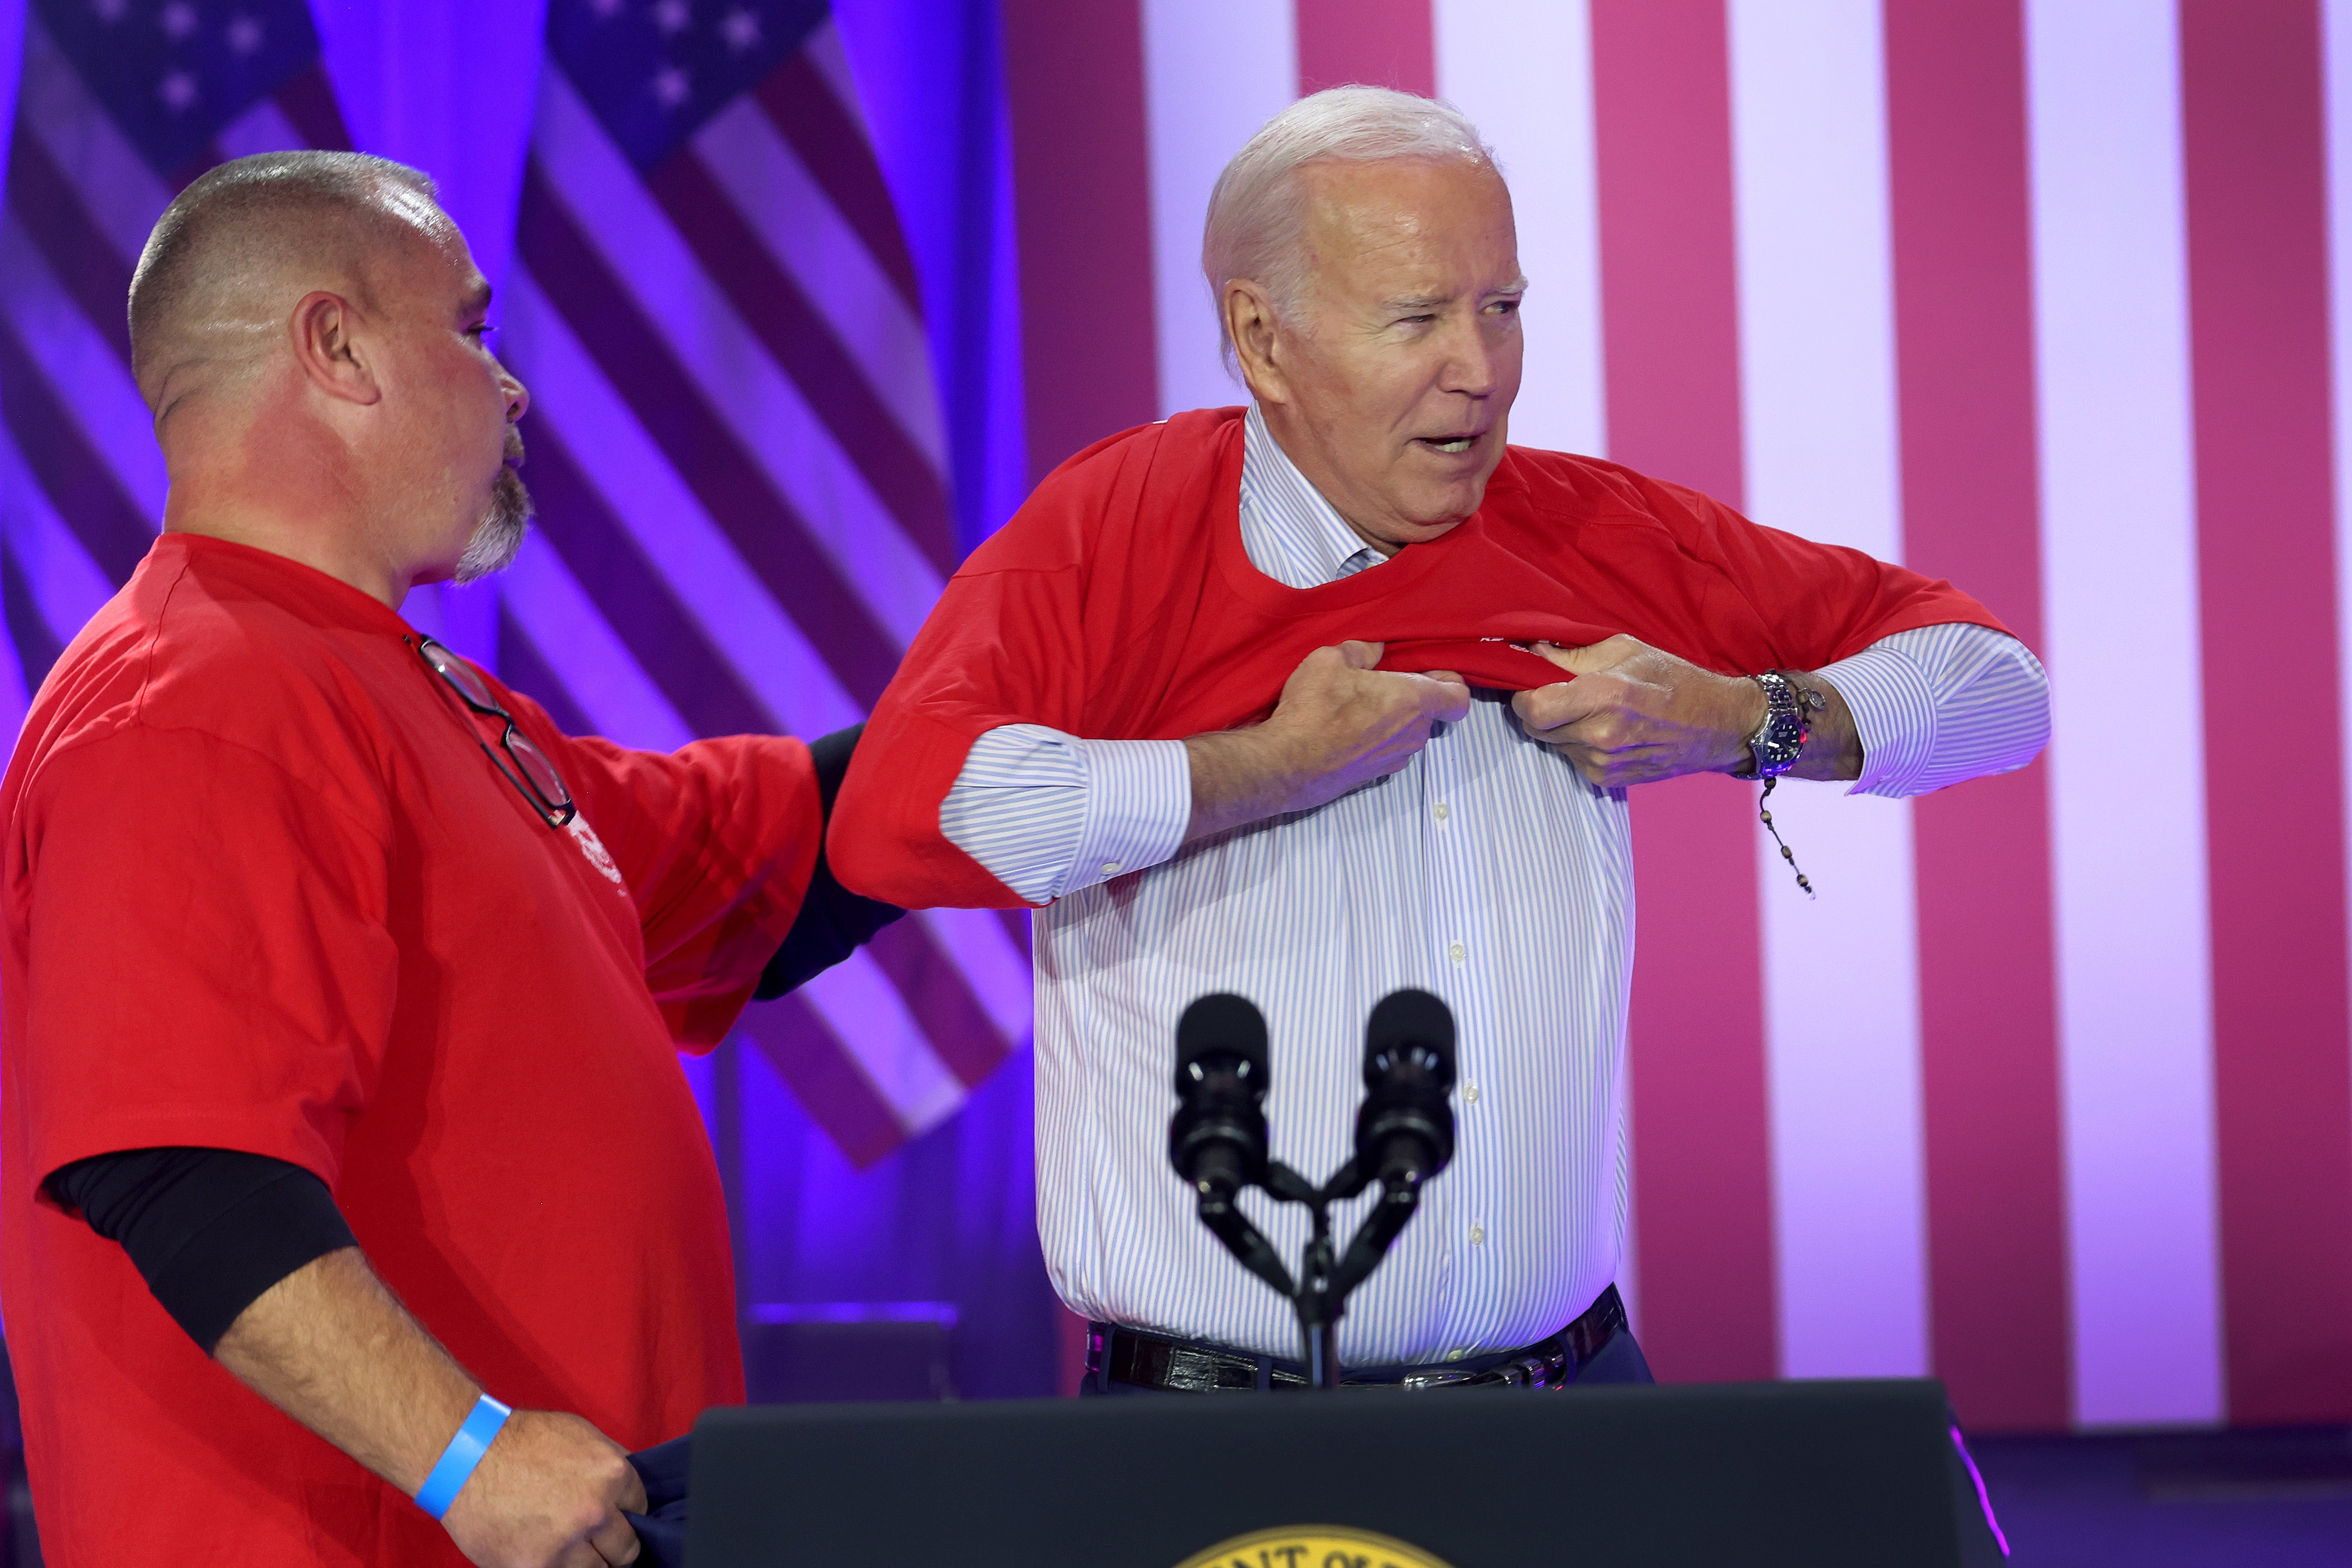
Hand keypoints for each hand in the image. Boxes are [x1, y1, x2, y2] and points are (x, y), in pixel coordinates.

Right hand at [440, 1409, 646, 1567]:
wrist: (465, 1456)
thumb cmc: (522, 1439)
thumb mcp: (580, 1434)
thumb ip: (612, 1462)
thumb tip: (631, 1486)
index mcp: (612, 1476)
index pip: (641, 1508)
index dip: (626, 1512)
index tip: (614, 1514)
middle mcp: (595, 1514)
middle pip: (626, 1549)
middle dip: (614, 1544)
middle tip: (598, 1540)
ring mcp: (565, 1546)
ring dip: (586, 1560)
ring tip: (568, 1545)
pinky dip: (557, 1567)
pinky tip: (547, 1553)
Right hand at [1186, 641, 1471, 839]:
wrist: (1286, 765)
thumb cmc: (1313, 710)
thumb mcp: (1330, 660)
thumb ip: (1360, 650)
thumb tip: (1374, 649)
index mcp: (1413, 700)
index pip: (1459, 697)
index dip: (1450, 682)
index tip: (1429, 673)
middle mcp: (1414, 734)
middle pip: (1430, 713)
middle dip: (1412, 697)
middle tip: (1381, 683)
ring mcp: (1396, 758)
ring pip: (1407, 733)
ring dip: (1392, 720)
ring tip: (1357, 706)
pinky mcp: (1376, 776)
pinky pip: (1387, 750)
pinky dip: (1375, 739)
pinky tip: (1345, 729)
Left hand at [1510, 635, 1763, 786]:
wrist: (1717, 724)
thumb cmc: (1674, 679)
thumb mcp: (1626, 650)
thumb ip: (1572, 655)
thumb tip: (1531, 652)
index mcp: (1605, 695)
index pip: (1532, 708)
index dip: (1523, 696)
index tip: (1530, 684)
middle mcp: (1602, 734)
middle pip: (1536, 728)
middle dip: (1539, 710)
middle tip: (1560, 694)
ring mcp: (1605, 761)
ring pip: (1553, 744)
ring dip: (1561, 727)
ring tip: (1593, 711)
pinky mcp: (1608, 779)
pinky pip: (1572, 759)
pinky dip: (1578, 744)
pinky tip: (1607, 730)